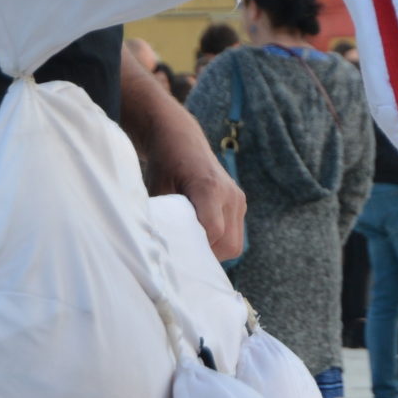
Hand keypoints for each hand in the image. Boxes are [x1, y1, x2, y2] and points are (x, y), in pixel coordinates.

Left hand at [156, 135, 246, 259]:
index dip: (197, 249)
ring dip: (215, 250)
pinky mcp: (239, 203)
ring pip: (235, 243)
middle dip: (208, 256)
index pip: (214, 232)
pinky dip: (220, 241)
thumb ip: (164, 220)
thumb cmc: (164, 165)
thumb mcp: (158, 191)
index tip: (178, 256)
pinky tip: (200, 236)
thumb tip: (160, 251)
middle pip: (229, 244)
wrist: (180, 140)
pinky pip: (235, 234)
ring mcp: (238, 199)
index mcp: (210, 188)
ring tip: (192, 246)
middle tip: (184, 257)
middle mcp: (230, 194)